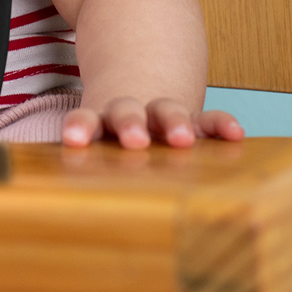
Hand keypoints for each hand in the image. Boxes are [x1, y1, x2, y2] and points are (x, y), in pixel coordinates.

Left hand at [61, 97, 244, 148]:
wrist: (139, 80)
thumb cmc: (113, 133)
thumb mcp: (95, 144)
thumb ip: (84, 166)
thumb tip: (56, 212)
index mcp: (101, 120)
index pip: (87, 120)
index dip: (80, 128)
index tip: (73, 139)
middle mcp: (130, 114)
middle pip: (126, 111)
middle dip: (130, 124)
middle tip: (134, 140)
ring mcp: (161, 114)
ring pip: (167, 111)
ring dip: (173, 123)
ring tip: (182, 139)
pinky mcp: (194, 121)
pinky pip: (208, 119)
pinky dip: (220, 124)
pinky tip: (235, 135)